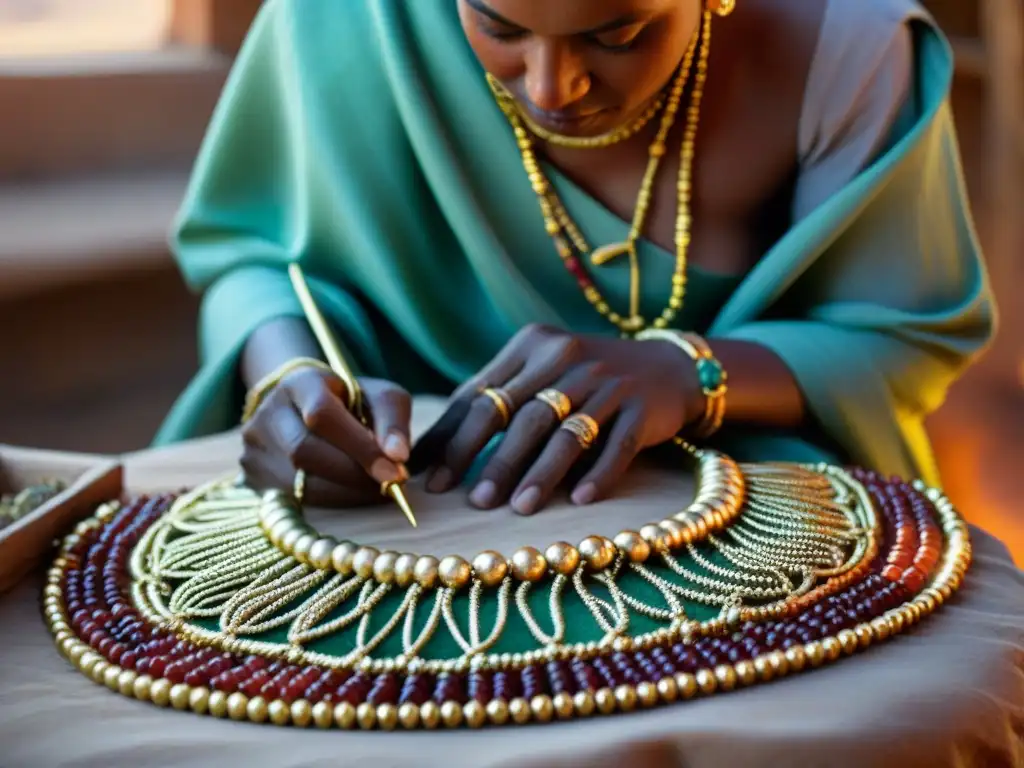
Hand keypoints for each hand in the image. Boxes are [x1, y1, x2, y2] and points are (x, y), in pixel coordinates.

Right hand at [240, 366, 411, 506]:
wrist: (301, 405)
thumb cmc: (348, 401)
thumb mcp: (377, 395)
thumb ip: (392, 419)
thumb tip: (399, 456)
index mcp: (299, 383)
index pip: (322, 415)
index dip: (359, 447)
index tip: (395, 471)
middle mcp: (268, 412)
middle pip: (306, 451)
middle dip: (354, 475)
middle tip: (390, 486)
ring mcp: (254, 446)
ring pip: (298, 482)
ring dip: (346, 493)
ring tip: (375, 490)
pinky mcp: (252, 476)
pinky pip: (294, 500)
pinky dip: (331, 502)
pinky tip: (351, 495)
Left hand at [412, 324, 702, 514]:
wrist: (667, 368)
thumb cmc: (585, 380)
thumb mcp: (540, 374)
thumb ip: (494, 401)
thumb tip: (433, 452)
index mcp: (531, 346)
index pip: (481, 396)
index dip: (453, 440)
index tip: (430, 480)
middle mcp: (567, 358)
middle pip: (520, 414)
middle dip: (493, 460)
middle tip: (474, 501)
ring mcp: (607, 382)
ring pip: (565, 432)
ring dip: (540, 473)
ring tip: (520, 508)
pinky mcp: (641, 406)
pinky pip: (615, 445)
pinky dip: (598, 474)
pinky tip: (579, 500)